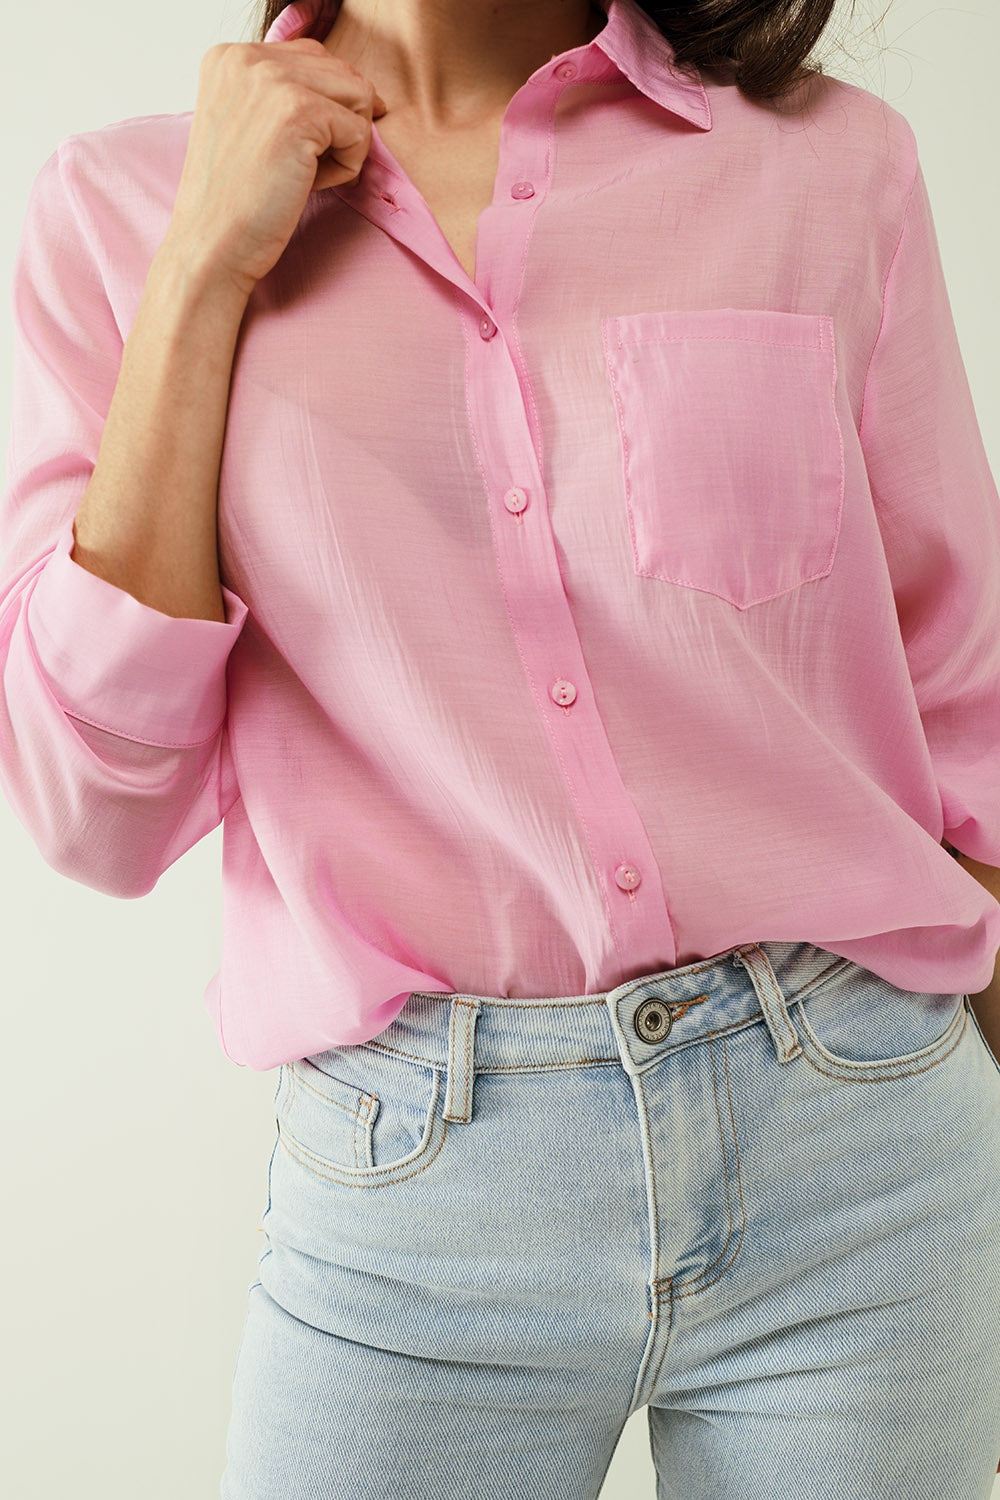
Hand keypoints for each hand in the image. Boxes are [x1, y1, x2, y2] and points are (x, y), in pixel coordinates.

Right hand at [166, 38, 387, 296]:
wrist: (211, 246)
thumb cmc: (235, 201)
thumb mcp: (249, 126)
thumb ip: (284, 94)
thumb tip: (361, 90)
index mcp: (230, 56)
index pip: (313, 58)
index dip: (322, 110)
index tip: (290, 152)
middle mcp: (247, 56)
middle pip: (342, 73)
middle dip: (338, 126)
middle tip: (302, 168)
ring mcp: (273, 79)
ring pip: (358, 96)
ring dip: (346, 144)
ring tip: (307, 174)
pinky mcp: (300, 111)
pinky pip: (360, 131)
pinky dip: (347, 167)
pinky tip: (309, 185)